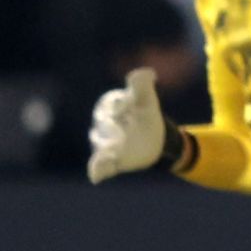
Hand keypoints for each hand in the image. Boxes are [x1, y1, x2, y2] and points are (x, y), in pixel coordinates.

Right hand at [86, 68, 165, 182]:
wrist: (154, 139)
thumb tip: (148, 73)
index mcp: (109, 107)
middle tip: (123, 131)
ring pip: (101, 146)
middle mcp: (103, 125)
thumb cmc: (146, 116)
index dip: (118, 105)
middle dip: (113, 128)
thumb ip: (143, 85)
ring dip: (106, 148)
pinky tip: (96, 177)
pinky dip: (97, 171)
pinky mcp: (109, 161)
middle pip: (104, 126)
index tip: (125, 106)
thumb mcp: (147, 100)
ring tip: (114, 150)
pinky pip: (98, 167)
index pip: (110, 105)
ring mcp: (105, 144)